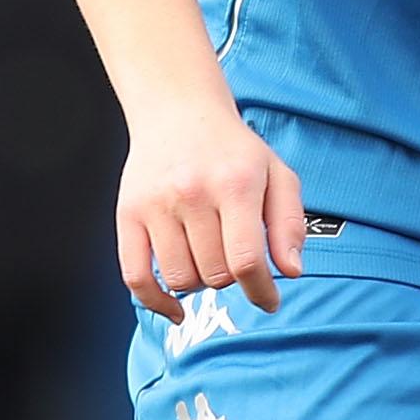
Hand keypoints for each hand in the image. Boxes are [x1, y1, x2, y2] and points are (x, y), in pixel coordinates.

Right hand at [117, 90, 304, 318]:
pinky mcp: (127, 215)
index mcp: (235, 184)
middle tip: (236, 259)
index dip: (261, 291)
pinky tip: (175, 306)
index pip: (246, 259)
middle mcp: (192, 194)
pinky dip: (156, 301)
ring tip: (210, 260)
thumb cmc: (234, 151)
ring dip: (201, 283)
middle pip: (215, 273)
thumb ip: (289, 223)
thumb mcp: (278, 175)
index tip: (270, 302)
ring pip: (180, 279)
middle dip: (233, 278)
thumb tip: (292, 271)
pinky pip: (135, 278)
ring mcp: (155, 206)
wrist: (179, 113)